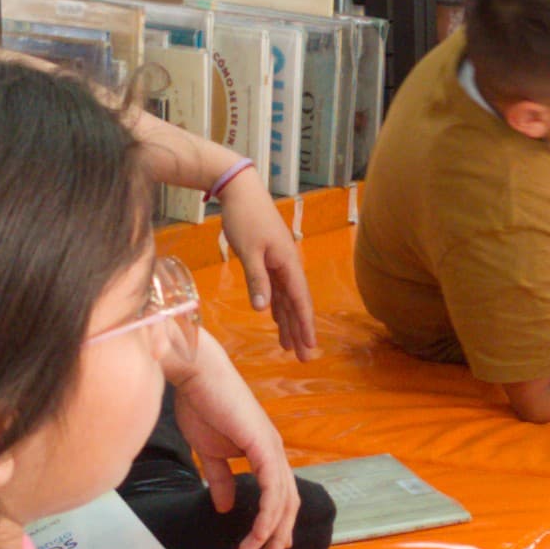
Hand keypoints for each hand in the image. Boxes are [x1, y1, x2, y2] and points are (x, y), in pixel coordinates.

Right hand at [167, 339, 302, 548]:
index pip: (279, 493)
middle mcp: (274, 451)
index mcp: (264, 451)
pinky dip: (267, 514)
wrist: (196, 375)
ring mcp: (272, 448)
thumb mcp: (209, 452)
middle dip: (279, 535)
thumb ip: (220, 478)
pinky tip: (257, 533)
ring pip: (283, 500)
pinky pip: (273, 488)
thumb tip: (223, 506)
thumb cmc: (201, 405)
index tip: (267, 547)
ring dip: (270, 532)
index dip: (277, 522)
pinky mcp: (264, 446)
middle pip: (288, 502)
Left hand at [217, 170, 320, 357]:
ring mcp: (279, 262)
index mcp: (287, 263)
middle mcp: (287, 265)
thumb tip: (263, 308)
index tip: (309, 347)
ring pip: (286, 299)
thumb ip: (257, 280)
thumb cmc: (245, 217)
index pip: (299, 300)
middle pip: (296, 304)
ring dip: (288, 322)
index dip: (304, 325)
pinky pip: (276, 289)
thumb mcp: (248, 250)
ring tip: (290, 347)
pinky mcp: (268, 259)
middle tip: (304, 358)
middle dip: (300, 331)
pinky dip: (277, 306)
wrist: (240, 190)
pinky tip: (276, 320)